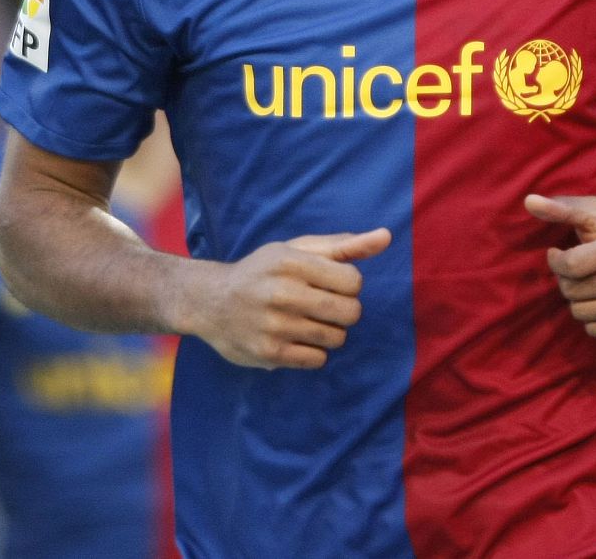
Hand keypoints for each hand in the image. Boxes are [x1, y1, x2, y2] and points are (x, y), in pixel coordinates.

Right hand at [189, 228, 390, 368]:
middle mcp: (282, 292)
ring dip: (329, 332)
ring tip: (305, 322)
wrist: (209, 301)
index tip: (327, 283)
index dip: (347, 285)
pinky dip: (312, 351)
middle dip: (344, 311)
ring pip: (336, 338)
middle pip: (350, 312)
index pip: (353, 280)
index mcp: (290, 261)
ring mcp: (275, 324)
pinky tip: (293, 338)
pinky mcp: (269, 353)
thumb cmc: (262, 272)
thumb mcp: (295, 250)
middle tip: (321, 306)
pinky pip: (318, 359)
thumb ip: (343, 246)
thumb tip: (387, 237)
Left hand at [524, 194, 595, 340]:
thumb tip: (528, 202)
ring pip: (582, 313)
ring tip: (592, 284)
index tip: (557, 254)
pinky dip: (592, 317)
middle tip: (579, 271)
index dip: (555, 261)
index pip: (572, 265)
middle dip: (566, 280)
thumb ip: (562, 208)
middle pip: (575, 291)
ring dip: (578, 300)